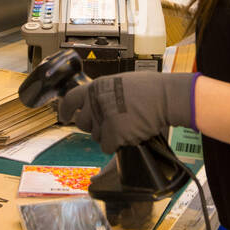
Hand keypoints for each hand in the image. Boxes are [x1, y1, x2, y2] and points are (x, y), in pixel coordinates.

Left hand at [58, 71, 197, 153]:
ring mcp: (103, 118)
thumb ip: (103, 94)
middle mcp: (95, 102)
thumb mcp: (119, 83)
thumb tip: (93, 104)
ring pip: (96, 136)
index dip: (65, 110)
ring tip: (127, 123)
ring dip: (109, 135)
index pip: (70, 99)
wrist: (165, 97)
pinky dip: (118, 144)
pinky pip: (108, 146)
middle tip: (110, 122)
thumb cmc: (149, 89)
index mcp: (96, 87)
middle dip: (93, 125)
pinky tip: (130, 132)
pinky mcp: (113, 134)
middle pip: (82, 123)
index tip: (63, 117)